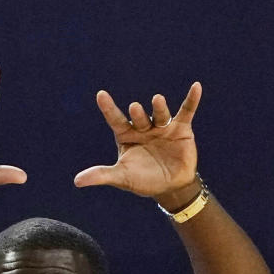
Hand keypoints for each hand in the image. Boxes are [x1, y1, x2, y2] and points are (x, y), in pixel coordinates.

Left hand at [74, 83, 201, 198]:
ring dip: (159, 108)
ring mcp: (162, 126)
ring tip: (157, 100)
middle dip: (138, 114)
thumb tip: (77, 181)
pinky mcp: (181, 128)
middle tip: (134, 107)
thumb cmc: (143, 180)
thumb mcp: (122, 178)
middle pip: (139, 118)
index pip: (115, 120)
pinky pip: (186, 111)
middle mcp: (143, 128)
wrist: (170, 187)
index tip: (101, 95)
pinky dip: (192, 100)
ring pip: (160, 114)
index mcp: (126, 135)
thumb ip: (102, 175)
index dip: (108, 108)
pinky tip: (196, 87)